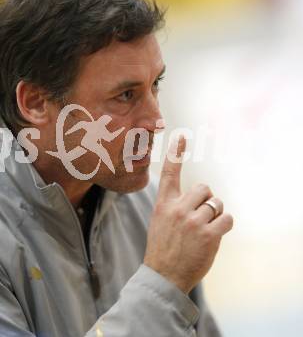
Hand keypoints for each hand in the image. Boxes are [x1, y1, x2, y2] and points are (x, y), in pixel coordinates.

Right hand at [144, 136, 232, 293]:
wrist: (163, 276)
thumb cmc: (163, 247)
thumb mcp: (161, 221)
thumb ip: (176, 205)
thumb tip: (201, 196)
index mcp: (164, 204)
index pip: (169, 173)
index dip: (176, 153)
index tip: (181, 136)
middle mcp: (178, 209)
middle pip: (204, 188)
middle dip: (207, 199)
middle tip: (202, 214)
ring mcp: (193, 222)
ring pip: (217, 203)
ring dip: (216, 213)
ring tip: (207, 227)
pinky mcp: (208, 235)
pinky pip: (227, 218)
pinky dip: (225, 223)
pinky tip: (216, 232)